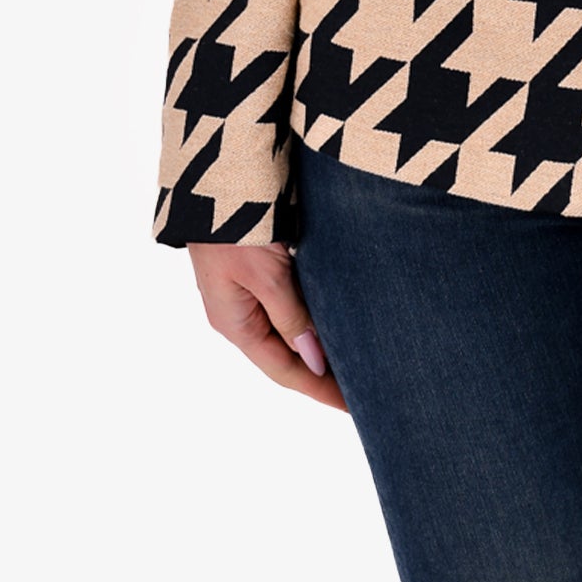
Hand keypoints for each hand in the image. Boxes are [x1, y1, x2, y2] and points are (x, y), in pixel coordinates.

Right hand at [187, 240, 347, 411]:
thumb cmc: (236, 224)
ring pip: (288, 332)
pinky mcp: (256, 271)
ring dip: (318, 349)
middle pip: (286, 357)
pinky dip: (311, 320)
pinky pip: (287, 306)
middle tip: (364, 390)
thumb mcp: (265, 274)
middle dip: (322, 376)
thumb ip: (290, 317)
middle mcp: (240, 315)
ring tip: (355, 363)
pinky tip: (333, 323)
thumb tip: (314, 361)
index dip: (320, 390)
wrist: (217, 175)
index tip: (354, 406)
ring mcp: (245, 294)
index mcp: (236, 324)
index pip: (285, 371)